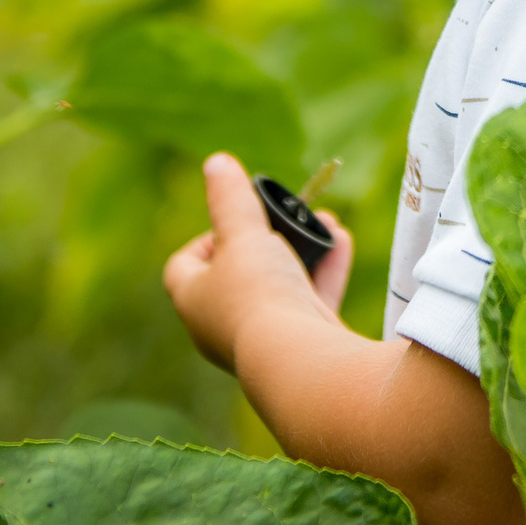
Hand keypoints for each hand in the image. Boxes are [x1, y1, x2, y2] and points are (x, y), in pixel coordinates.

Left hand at [162, 152, 355, 373]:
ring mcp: (262, 341)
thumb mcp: (243, 234)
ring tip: (324, 223)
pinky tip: (341, 243)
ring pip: (280, 288)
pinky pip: (311, 303)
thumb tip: (216, 162)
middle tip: (285, 220)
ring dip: (302, 254)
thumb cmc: (258, 295)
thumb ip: (230, 199)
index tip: (234, 220)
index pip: (184, 264)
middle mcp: (220, 327)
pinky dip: (326, 274)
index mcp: (193, 302)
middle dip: (267, 241)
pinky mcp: (300, 348)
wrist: (300, 362)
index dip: (206, 237)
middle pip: (237, 275)